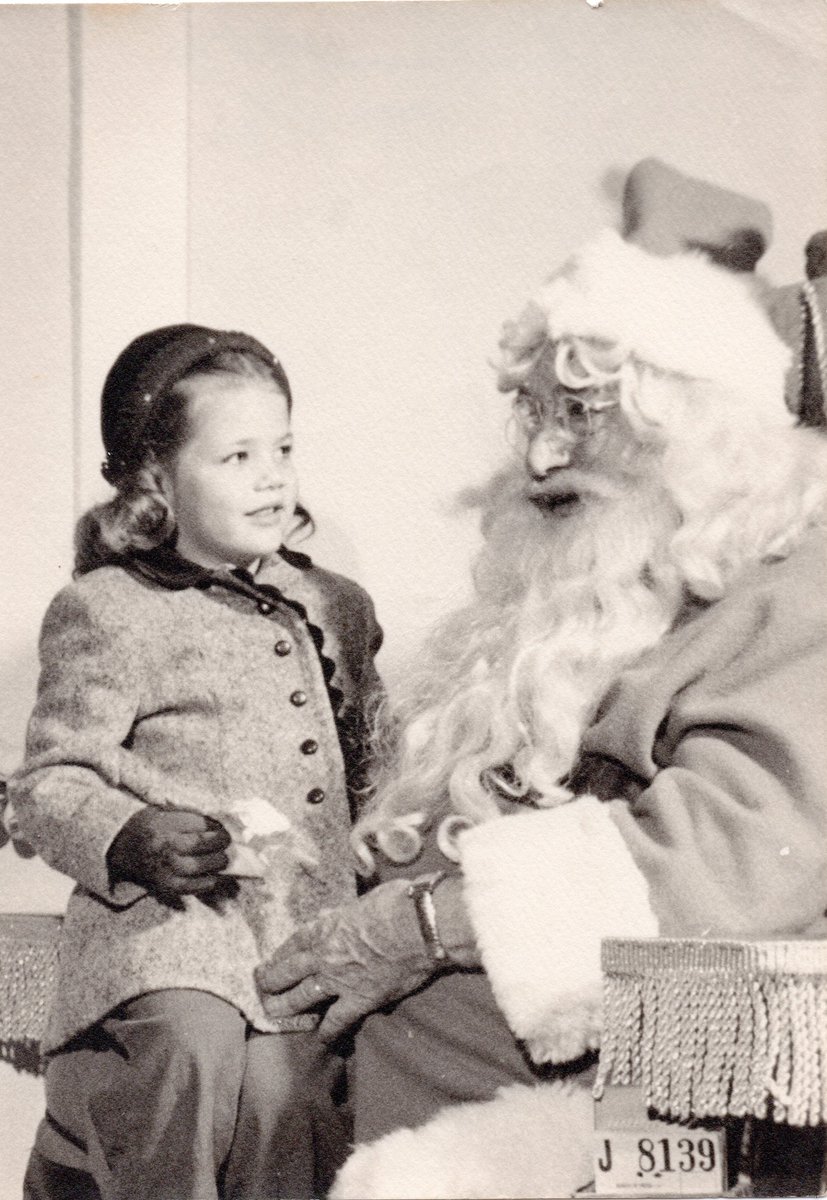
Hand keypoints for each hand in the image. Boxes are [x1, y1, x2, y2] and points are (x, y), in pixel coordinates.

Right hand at [107, 807, 230, 903]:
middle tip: (225, 842)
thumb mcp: (163, 810)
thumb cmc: (147, 826)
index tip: (220, 827)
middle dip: (221, 842)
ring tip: (221, 857)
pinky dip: (210, 880)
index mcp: (163, 825)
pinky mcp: (167, 886)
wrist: (121, 849)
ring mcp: (165, 869)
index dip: (216, 826)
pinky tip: (213, 873)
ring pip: (203, 866)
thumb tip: (220, 823)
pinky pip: (196, 886)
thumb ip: (189, 814)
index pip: (201, 825)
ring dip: (218, 861)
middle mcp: (164, 847)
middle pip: (204, 844)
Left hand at [255, 880, 443, 1041]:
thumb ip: (346, 913)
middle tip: (260, 987)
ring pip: (299, 998)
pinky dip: (326, 1031)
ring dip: (284, 1007)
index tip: (271, 960)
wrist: (420, 926)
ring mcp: (338, 980)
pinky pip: (335, 1021)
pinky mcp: (359, 1000)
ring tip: (272, 1014)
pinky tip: (321, 1038)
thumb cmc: (398, 903)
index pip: (292, 942)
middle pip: (285, 972)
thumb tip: (339, 914)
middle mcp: (324, 954)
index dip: (279, 953)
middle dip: (269, 981)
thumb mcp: (363, 900)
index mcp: (325, 926)